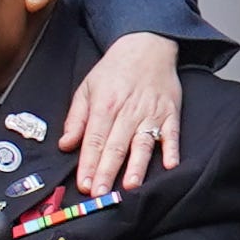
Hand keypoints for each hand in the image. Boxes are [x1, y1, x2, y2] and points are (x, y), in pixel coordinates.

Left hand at [72, 32, 185, 196]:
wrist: (146, 45)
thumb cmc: (114, 69)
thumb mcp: (87, 87)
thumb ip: (76, 118)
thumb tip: (66, 144)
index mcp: (104, 105)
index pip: (94, 140)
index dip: (89, 164)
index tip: (84, 184)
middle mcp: (128, 111)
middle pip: (116, 146)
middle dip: (107, 172)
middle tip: (101, 194)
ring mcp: (151, 112)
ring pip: (143, 143)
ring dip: (137, 165)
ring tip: (131, 185)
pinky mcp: (170, 112)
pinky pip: (172, 133)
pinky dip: (172, 148)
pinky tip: (170, 165)